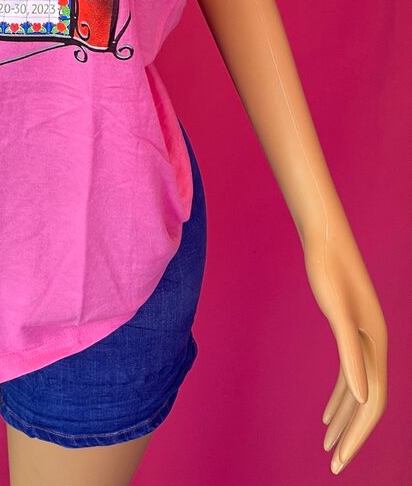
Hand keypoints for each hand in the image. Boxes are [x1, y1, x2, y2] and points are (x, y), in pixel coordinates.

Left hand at [303, 227, 386, 473]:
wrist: (325, 238)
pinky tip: (327, 414)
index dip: (358, 434)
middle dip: (352, 436)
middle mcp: (375, 346)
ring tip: (326, 445)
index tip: (340, 458)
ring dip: (344, 420)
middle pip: (368, 403)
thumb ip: (350, 353)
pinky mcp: (349, 332)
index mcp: (376, 345)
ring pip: (358, 392)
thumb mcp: (336, 311)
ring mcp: (363, 340)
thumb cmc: (328, 269)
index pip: (372, 403)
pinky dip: (339, 399)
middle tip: (333, 465)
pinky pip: (349, 376)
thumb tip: (361, 397)